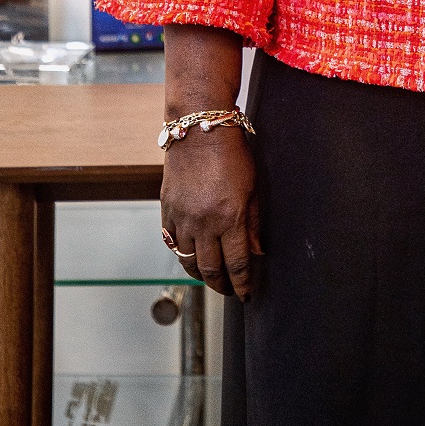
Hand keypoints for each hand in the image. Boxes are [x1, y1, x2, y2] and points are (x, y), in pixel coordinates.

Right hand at [160, 126, 262, 300]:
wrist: (199, 131)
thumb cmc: (232, 155)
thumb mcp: (253, 188)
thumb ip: (253, 223)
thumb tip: (257, 252)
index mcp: (230, 218)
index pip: (237, 263)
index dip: (242, 283)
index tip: (246, 294)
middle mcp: (205, 223)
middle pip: (211, 268)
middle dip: (222, 284)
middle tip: (228, 291)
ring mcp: (183, 218)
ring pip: (189, 261)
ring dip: (201, 275)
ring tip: (211, 278)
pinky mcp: (167, 211)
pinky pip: (173, 243)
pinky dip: (183, 255)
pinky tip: (191, 258)